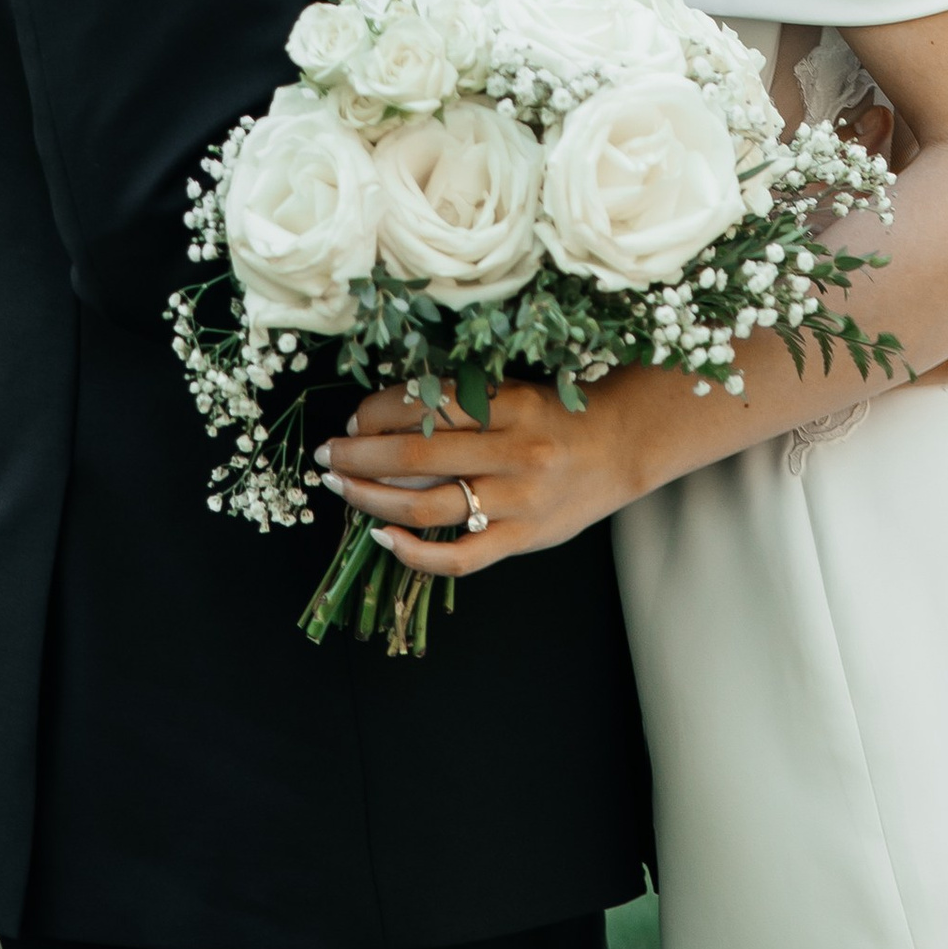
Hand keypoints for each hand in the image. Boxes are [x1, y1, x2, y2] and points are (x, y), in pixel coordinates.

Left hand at [311, 376, 650, 583]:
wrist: (620, 447)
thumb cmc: (557, 415)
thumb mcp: (513, 390)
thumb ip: (462, 403)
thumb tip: (385, 417)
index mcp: (508, 404)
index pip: (427, 405)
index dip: (379, 412)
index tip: (356, 418)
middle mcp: (512, 452)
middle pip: (417, 458)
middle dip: (360, 457)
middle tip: (328, 455)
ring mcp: (516, 501)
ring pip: (428, 508)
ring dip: (373, 499)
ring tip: (343, 489)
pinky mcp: (520, 539)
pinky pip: (458, 558)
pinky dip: (415, 554)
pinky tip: (384, 539)